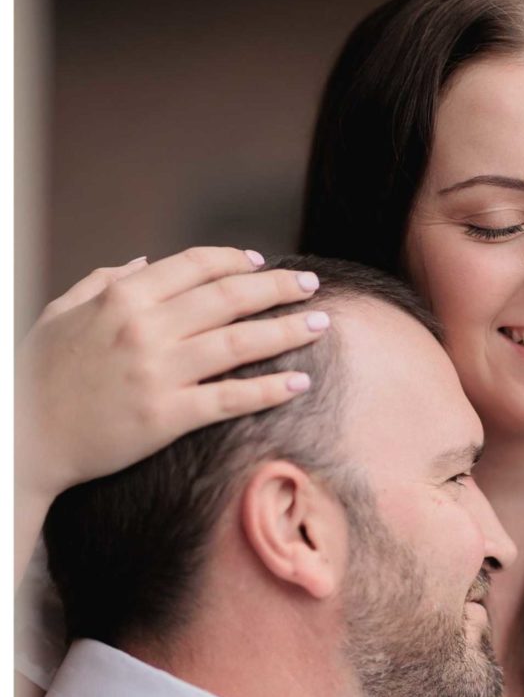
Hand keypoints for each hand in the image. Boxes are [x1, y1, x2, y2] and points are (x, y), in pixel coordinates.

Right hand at [18, 248, 330, 507]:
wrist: (24, 436)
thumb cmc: (39, 373)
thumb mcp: (60, 313)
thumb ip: (102, 281)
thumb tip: (144, 261)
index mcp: (121, 298)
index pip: (194, 266)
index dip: (235, 261)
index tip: (263, 264)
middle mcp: (145, 329)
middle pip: (229, 298)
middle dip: (277, 288)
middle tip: (311, 286)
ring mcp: (159, 373)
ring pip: (240, 343)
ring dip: (288, 330)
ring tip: (321, 324)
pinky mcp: (168, 416)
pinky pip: (232, 398)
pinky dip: (271, 389)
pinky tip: (300, 382)